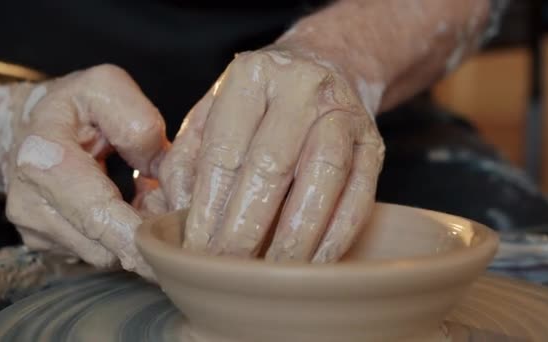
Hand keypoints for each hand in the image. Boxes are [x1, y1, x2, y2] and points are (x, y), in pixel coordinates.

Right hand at [1, 65, 167, 278]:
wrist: (26, 125)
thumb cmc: (75, 105)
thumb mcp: (107, 88)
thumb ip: (137, 121)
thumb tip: (159, 169)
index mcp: (43, 155)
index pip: (95, 210)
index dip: (134, 233)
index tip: (168, 244)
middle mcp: (29, 200)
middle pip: (102, 245)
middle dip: (144, 238)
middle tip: (172, 215)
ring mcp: (33, 228)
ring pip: (103, 256)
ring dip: (132, 237)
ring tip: (143, 201)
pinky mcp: (43, 244)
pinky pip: (94, 255)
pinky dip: (117, 239)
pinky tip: (124, 211)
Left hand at [159, 46, 384, 261]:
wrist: (327, 67)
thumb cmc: (261, 103)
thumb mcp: (214, 113)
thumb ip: (187, 159)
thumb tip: (174, 214)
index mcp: (251, 76)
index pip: (224, 152)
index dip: (207, 209)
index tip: (196, 251)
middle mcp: (301, 87)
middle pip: (270, 167)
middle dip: (245, 229)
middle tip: (226, 271)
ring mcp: (343, 114)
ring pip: (320, 181)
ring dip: (292, 237)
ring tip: (268, 276)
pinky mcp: (374, 144)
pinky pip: (358, 197)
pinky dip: (334, 238)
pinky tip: (311, 264)